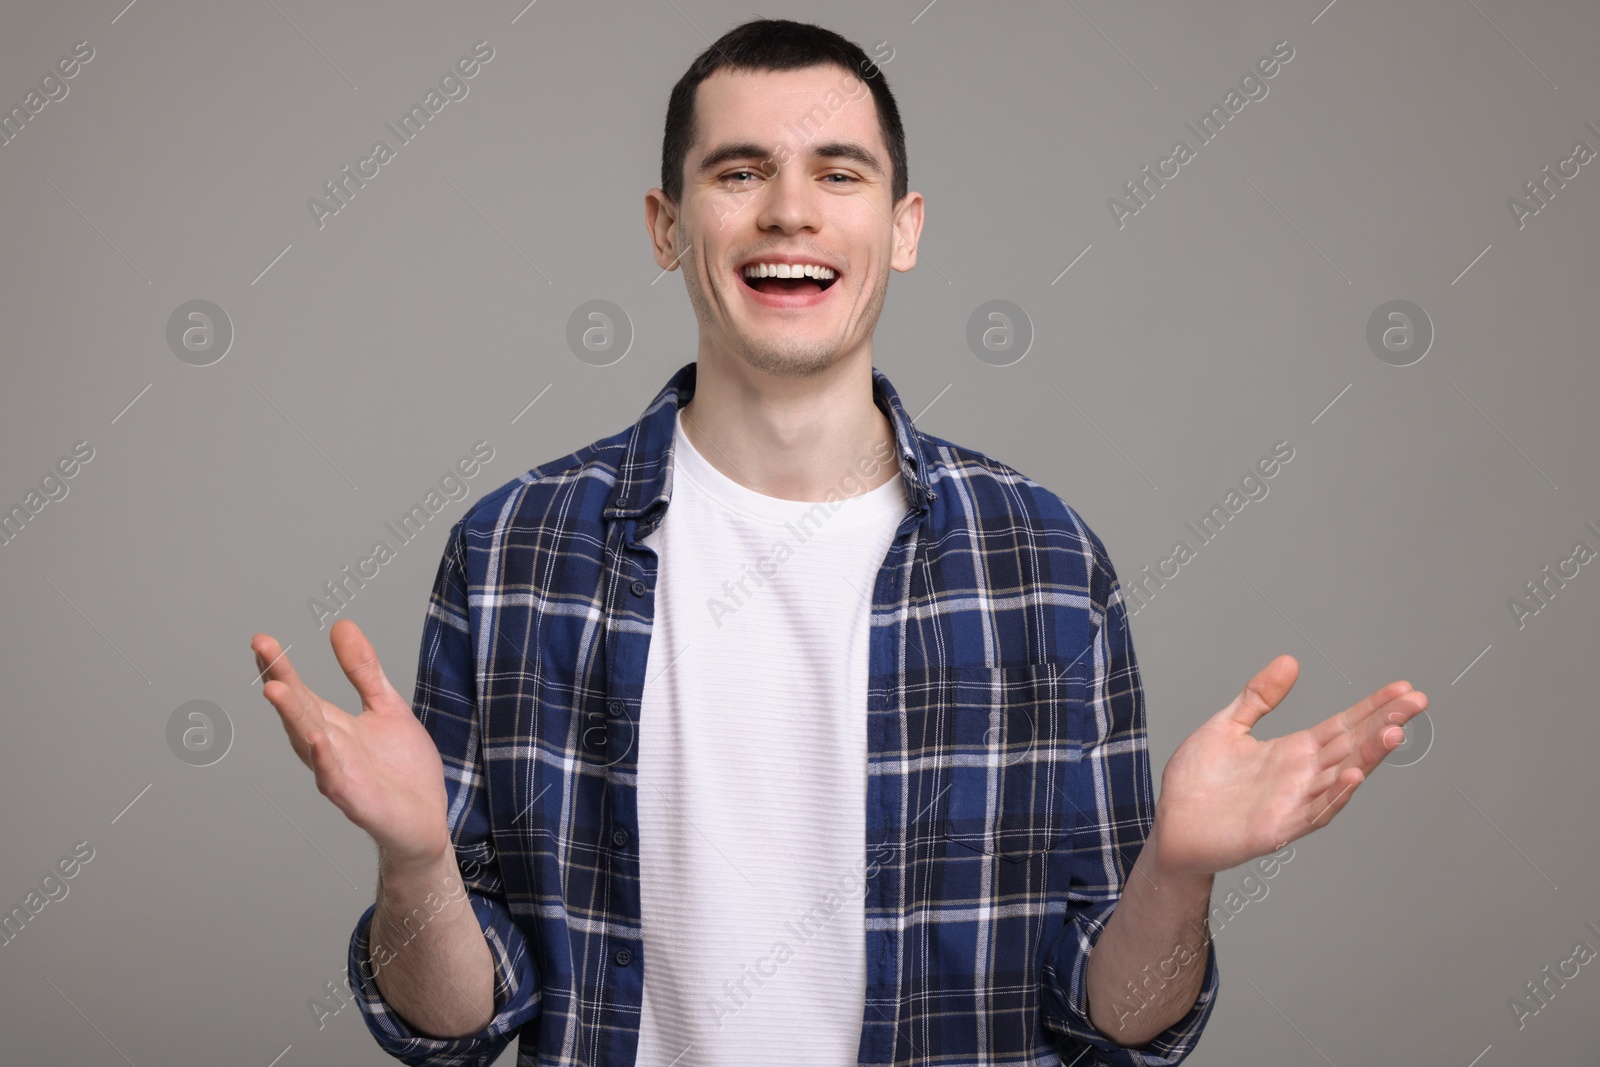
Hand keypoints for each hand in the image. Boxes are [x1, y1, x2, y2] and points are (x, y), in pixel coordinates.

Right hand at [251, 619, 451, 870]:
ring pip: (309, 743)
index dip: (280, 668)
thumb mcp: (386, 706)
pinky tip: (317, 739)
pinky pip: (335, 779)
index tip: (261, 640)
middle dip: (279, 680)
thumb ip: (363, 670)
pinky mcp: (356, 801)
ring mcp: (338, 775)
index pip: (300, 693)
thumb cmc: (402, 769)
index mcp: (333, 726)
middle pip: (298, 711)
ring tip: (276, 688)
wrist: (426, 820)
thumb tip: (341, 625)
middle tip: (262, 648)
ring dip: (293, 716)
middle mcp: (327, 750)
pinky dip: (325, 760)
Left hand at [1149, 654, 1427, 878]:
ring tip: (1395, 732)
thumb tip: (1289, 661)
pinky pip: (1314, 811)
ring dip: (1369, 756)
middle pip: (1352, 746)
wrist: (1172, 827)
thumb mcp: (1227, 727)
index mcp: (1293, 752)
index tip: (1403, 688)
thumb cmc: (1197, 783)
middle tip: (1416, 701)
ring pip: (1341, 776)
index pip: (1343, 725)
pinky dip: (1335, 794)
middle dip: (1385, 724)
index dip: (1372, 707)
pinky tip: (1352, 774)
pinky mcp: (1278, 827)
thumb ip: (1258, 697)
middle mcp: (1301, 777)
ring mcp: (1293, 803)